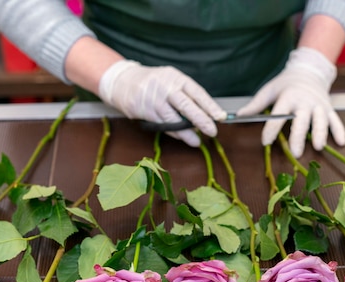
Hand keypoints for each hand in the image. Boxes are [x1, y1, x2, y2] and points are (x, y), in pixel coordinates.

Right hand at [98, 60, 226, 146]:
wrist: (123, 82)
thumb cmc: (154, 84)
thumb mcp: (171, 81)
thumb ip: (186, 95)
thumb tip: (206, 115)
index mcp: (176, 77)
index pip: (196, 92)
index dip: (210, 105)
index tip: (221, 117)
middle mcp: (165, 86)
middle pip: (186, 105)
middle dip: (201, 119)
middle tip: (212, 131)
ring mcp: (154, 99)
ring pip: (174, 119)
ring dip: (187, 132)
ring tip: (197, 141)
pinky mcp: (144, 111)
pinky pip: (163, 125)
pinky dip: (175, 133)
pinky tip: (184, 137)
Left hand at [236, 47, 344, 156]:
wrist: (308, 71)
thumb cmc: (285, 84)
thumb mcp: (269, 90)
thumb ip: (256, 105)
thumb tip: (238, 115)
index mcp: (288, 96)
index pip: (279, 114)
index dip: (272, 128)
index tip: (266, 141)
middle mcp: (305, 101)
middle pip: (302, 120)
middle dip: (299, 136)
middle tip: (295, 152)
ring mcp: (319, 105)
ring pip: (321, 120)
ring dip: (321, 133)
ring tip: (318, 147)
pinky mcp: (329, 109)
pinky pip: (336, 120)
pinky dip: (340, 131)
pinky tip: (341, 142)